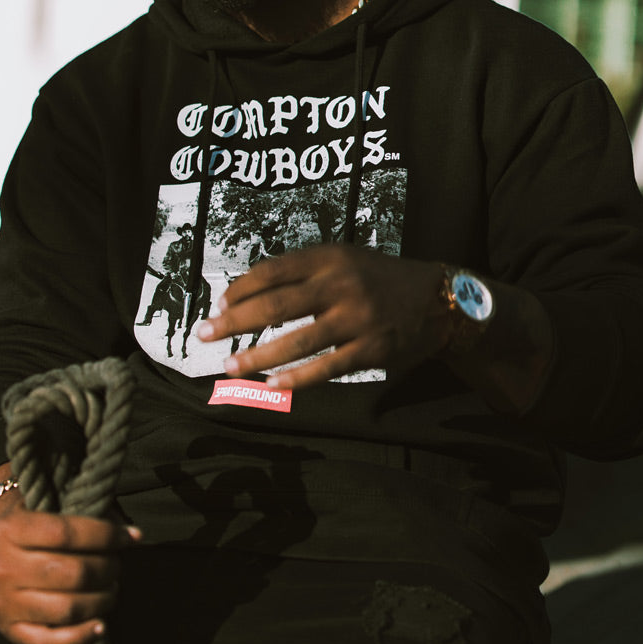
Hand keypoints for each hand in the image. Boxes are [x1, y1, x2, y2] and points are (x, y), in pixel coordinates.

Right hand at [0, 481, 139, 643]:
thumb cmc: (35, 521)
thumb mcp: (52, 503)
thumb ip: (87, 511)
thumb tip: (130, 535)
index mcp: (11, 529)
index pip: (66, 533)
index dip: (106, 536)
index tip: (131, 537)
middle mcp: (4, 567)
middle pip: (73, 574)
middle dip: (108, 570)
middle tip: (117, 566)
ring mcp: (4, 602)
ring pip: (67, 609)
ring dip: (101, 600)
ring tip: (111, 589)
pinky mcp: (9, 629)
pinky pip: (50, 642)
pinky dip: (81, 636)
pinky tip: (101, 625)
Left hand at [199, 245, 448, 389]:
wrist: (438, 300)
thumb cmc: (379, 279)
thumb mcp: (344, 259)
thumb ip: (303, 272)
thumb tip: (247, 295)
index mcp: (330, 258)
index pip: (272, 271)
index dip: (239, 289)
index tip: (217, 306)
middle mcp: (341, 285)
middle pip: (275, 305)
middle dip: (233, 322)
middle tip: (203, 334)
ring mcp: (357, 319)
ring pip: (296, 341)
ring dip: (257, 356)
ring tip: (229, 365)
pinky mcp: (371, 350)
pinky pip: (326, 368)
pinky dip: (296, 378)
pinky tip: (272, 385)